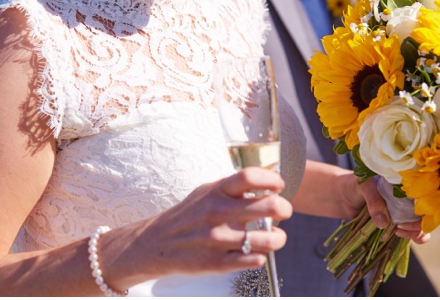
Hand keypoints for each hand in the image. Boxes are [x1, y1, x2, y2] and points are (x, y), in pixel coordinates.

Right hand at [135, 168, 292, 277]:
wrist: (155, 244)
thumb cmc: (189, 215)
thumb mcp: (207, 192)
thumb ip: (233, 187)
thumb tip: (267, 179)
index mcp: (216, 191)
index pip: (251, 176)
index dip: (272, 179)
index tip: (278, 186)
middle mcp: (217, 213)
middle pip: (268, 205)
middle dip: (284, 208)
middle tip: (283, 212)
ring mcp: (217, 239)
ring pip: (267, 239)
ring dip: (278, 238)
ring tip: (276, 236)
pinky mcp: (216, 263)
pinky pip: (253, 260)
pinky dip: (261, 256)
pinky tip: (257, 252)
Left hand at [340, 174, 429, 244]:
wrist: (343, 195)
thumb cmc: (355, 185)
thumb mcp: (364, 187)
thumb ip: (374, 202)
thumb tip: (384, 224)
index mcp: (405, 185)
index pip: (425, 197)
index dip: (421, 211)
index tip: (404, 218)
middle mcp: (408, 198)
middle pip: (426, 215)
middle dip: (418, 226)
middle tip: (400, 228)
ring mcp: (404, 212)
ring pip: (422, 226)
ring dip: (417, 233)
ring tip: (399, 233)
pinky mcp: (398, 223)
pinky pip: (412, 232)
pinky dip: (411, 237)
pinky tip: (398, 235)